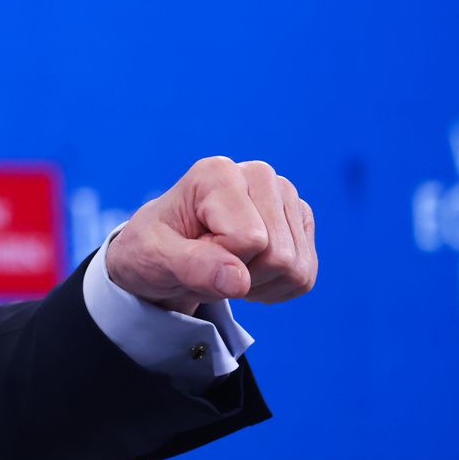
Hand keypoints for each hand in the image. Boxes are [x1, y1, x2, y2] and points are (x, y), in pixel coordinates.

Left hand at [105, 156, 316, 313]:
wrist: (162, 253)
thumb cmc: (153, 249)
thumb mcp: (155, 257)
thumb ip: (192, 266)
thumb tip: (238, 280)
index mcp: (218, 173)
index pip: (249, 239)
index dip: (220, 259)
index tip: (192, 247)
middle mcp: (259, 175)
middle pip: (279, 256)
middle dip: (242, 275)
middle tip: (209, 261)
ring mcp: (284, 196)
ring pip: (296, 270)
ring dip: (258, 283)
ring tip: (225, 265)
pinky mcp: (299, 219)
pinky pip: (305, 276)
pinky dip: (274, 286)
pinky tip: (247, 270)